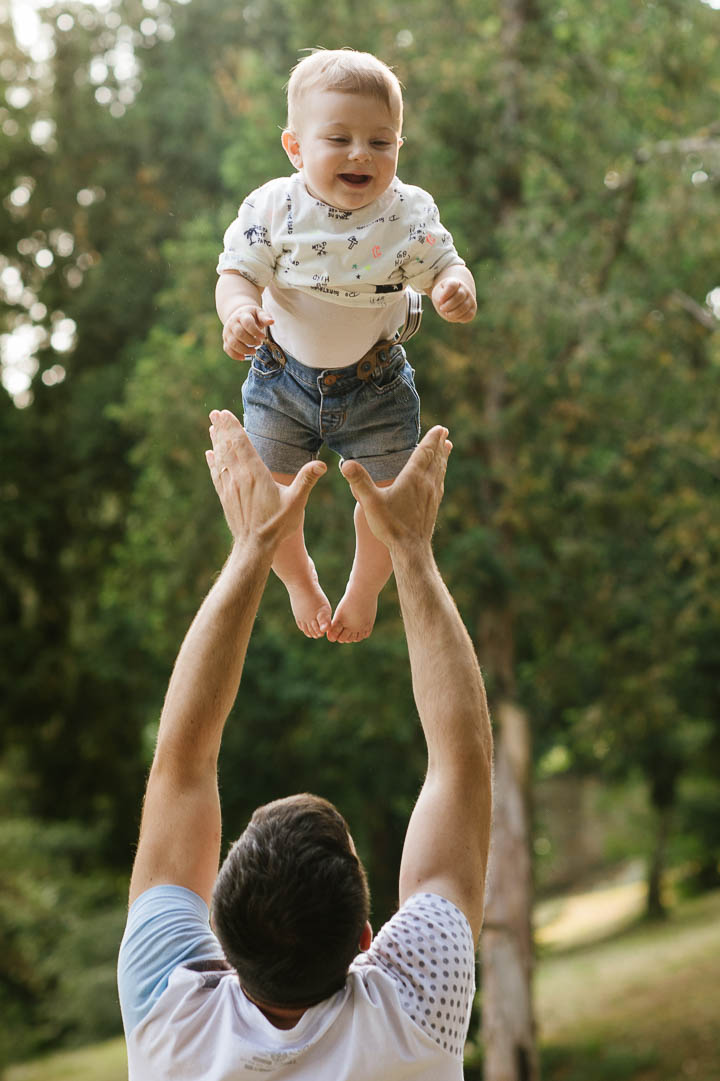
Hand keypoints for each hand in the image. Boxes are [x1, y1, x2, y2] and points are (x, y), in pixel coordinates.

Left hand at [206, 410, 324, 548]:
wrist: (255, 547)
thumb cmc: (278, 524)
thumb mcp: (297, 501)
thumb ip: (307, 480)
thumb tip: (322, 464)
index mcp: (256, 474)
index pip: (241, 443)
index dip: (232, 427)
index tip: (223, 412)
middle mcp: (239, 477)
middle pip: (227, 447)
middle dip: (221, 428)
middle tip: (214, 413)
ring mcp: (230, 487)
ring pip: (220, 459)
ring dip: (216, 442)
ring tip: (212, 427)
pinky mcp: (225, 498)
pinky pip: (216, 475)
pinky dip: (213, 462)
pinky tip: (210, 455)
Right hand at [222, 304, 273, 359]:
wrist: (238, 315)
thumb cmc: (251, 316)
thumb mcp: (258, 313)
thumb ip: (265, 317)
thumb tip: (272, 321)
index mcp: (242, 316)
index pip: (247, 323)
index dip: (256, 331)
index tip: (263, 336)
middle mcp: (232, 323)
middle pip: (239, 334)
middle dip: (251, 341)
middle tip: (259, 343)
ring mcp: (228, 332)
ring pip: (233, 343)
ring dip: (244, 350)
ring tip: (254, 351)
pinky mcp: (225, 340)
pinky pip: (227, 349)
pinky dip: (235, 355)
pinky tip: (243, 357)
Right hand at [340, 426, 451, 550]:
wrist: (411, 549)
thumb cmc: (390, 526)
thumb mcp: (370, 503)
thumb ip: (359, 482)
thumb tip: (346, 463)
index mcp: (413, 478)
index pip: (425, 452)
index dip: (432, 439)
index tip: (440, 428)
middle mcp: (426, 484)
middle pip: (436, 459)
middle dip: (440, 444)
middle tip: (445, 432)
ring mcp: (432, 496)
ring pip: (440, 471)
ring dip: (443, 458)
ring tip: (447, 448)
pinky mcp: (433, 506)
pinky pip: (439, 484)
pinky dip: (441, 474)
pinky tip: (439, 477)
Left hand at [430, 277, 476, 323]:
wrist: (452, 299)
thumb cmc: (443, 296)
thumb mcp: (437, 293)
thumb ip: (438, 297)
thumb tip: (443, 303)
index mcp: (455, 282)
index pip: (452, 285)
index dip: (445, 294)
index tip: (440, 300)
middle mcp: (465, 289)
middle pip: (460, 296)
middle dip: (449, 305)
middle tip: (442, 308)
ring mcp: (470, 299)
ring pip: (465, 307)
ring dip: (454, 313)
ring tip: (447, 314)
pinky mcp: (473, 309)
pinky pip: (469, 315)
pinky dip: (460, 318)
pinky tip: (454, 317)